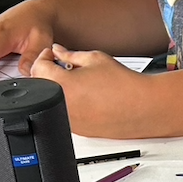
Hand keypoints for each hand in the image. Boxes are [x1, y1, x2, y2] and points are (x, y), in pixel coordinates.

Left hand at [31, 45, 149, 136]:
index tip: (51, 55)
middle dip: (49, 72)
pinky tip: (88, 97)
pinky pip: (65, 113)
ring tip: (80, 82)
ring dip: (59, 89)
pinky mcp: (80, 130)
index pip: (38, 66)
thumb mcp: (95, 59)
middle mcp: (62, 104)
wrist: (144, 107)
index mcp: (63, 84)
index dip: (44, 57)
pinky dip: (70, 104)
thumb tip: (58, 51)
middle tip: (64, 66)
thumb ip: (70, 54)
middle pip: (42, 85)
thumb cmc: (125, 85)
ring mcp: (70, 120)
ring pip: (53, 100)